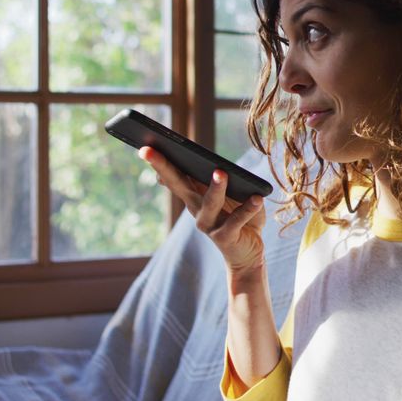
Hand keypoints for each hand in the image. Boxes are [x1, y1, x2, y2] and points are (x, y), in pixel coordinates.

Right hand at [138, 146, 267, 274]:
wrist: (247, 254)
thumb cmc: (240, 217)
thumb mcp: (230, 194)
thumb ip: (222, 180)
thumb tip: (219, 167)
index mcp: (194, 196)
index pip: (174, 176)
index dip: (159, 162)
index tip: (144, 146)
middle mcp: (196, 210)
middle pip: (178, 185)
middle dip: (164, 167)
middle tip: (149, 150)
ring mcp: (209, 225)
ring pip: (210, 203)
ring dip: (216, 187)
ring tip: (221, 172)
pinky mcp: (225, 237)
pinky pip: (237, 220)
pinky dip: (247, 208)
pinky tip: (257, 198)